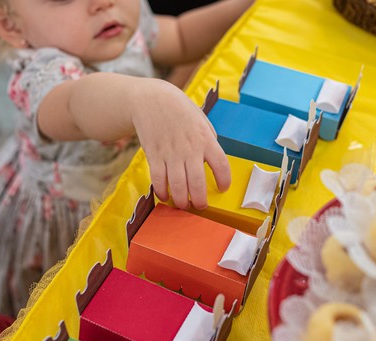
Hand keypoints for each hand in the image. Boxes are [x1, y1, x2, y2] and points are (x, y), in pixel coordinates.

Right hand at [132, 80, 230, 208]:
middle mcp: (189, 148)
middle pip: (197, 182)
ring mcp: (170, 153)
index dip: (224, 181)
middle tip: (200, 206)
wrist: (151, 100)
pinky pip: (158, 179)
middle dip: (199, 200)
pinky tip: (165, 195)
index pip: (221, 165)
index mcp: (205, 139)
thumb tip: (210, 160)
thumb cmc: (179, 110)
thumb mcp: (201, 121)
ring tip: (183, 205)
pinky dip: (161, 191)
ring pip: (177, 185)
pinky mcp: (153, 155)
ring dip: (181, 200)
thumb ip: (208, 140)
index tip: (222, 188)